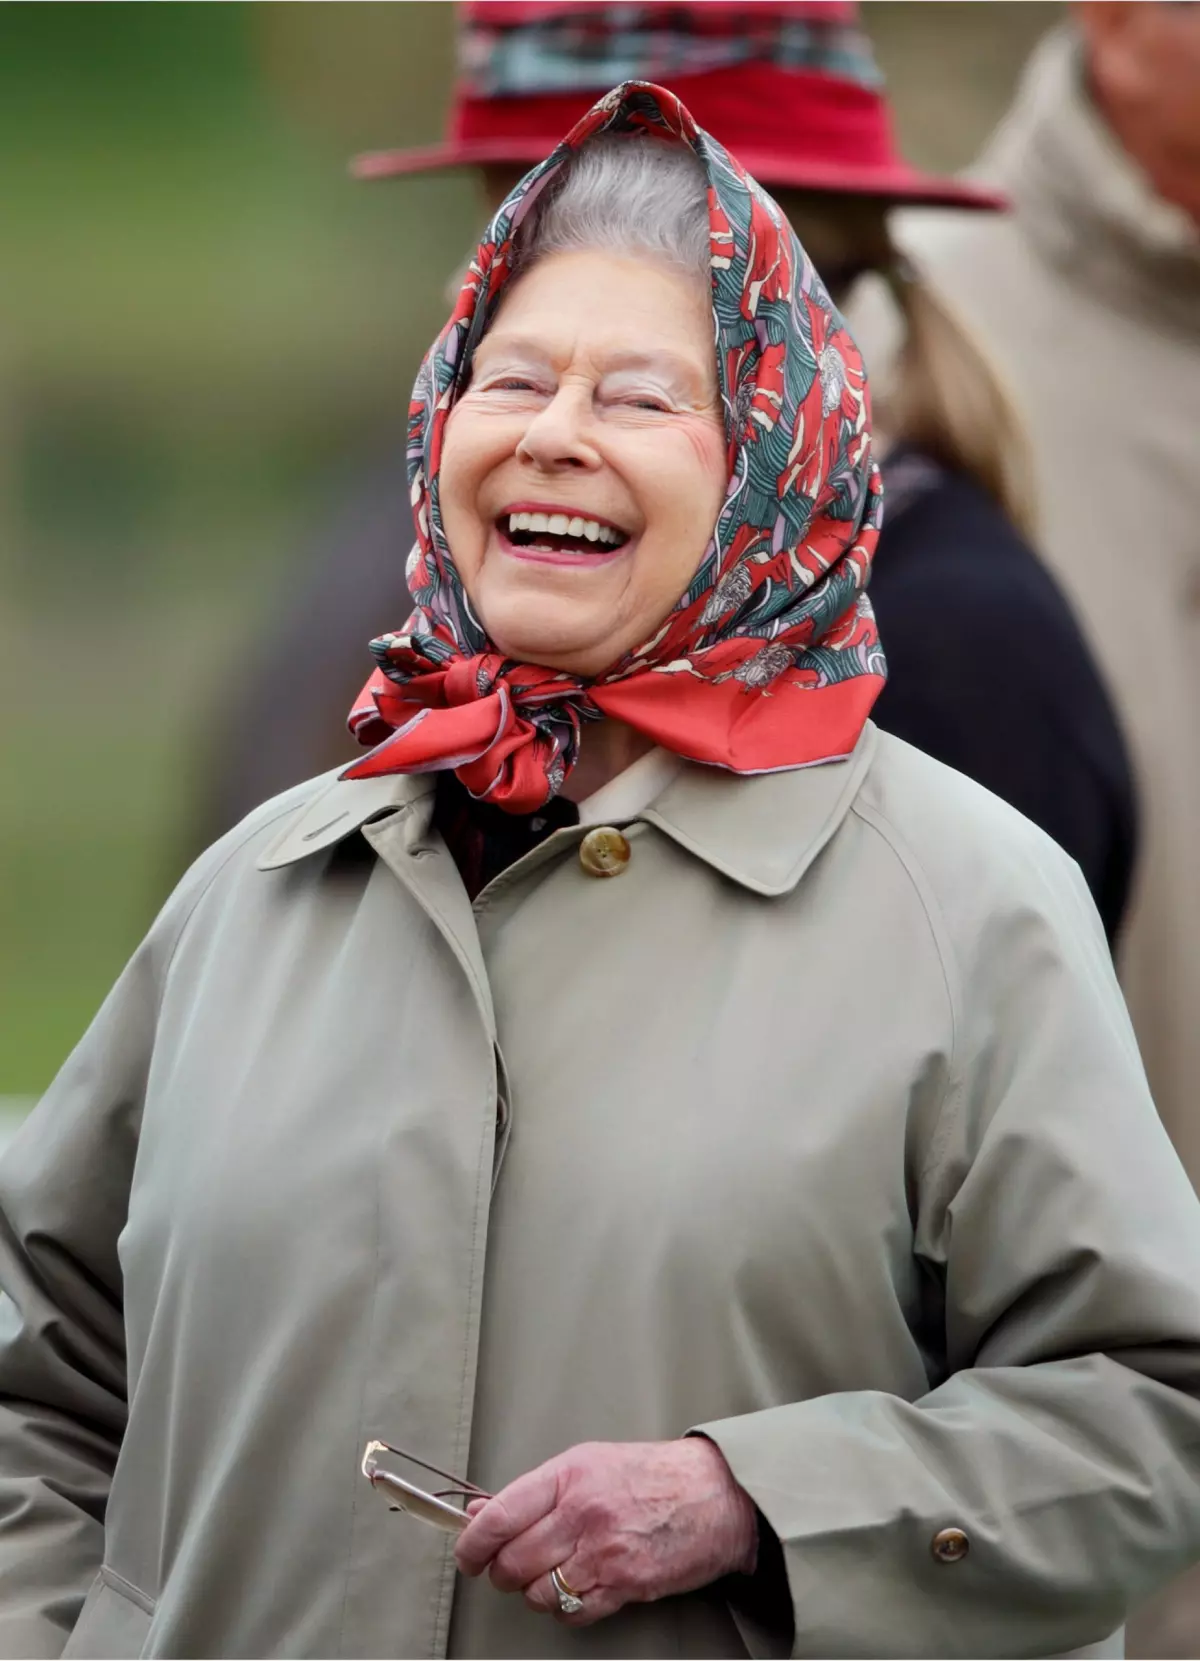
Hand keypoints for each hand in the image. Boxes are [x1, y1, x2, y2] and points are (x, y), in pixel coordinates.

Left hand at [454, 1436, 757, 1625]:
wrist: (715, 1494)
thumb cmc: (650, 1475)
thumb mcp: (588, 1464)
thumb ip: (534, 1491)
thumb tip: (480, 1512)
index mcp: (569, 1475)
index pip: (500, 1515)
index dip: (472, 1543)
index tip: (466, 1554)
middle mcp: (582, 1513)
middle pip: (513, 1561)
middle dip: (502, 1572)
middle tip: (509, 1568)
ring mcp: (604, 1552)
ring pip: (537, 1592)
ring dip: (535, 1592)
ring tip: (550, 1575)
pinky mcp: (626, 1585)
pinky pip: (572, 1613)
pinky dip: (566, 1609)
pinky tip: (576, 1589)